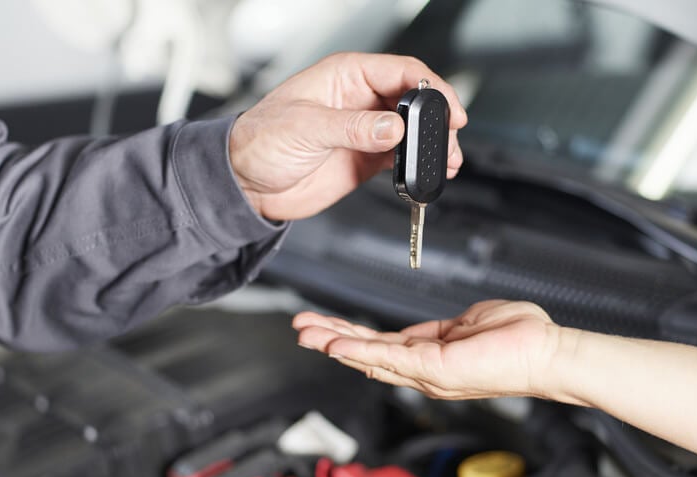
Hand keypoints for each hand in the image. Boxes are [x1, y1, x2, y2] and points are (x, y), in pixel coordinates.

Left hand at [229, 52, 467, 220]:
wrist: (245, 184)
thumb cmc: (259, 141)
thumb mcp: (304, 128)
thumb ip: (351, 127)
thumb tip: (392, 127)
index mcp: (345, 76)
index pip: (401, 71)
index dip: (430, 87)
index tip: (448, 108)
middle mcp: (360, 99)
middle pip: (414, 101)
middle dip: (438, 118)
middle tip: (451, 139)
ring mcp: (365, 129)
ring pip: (413, 130)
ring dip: (432, 145)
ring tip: (446, 161)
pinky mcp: (366, 158)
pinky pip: (401, 157)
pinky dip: (418, 164)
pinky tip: (428, 173)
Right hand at [292, 300, 578, 399]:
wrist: (547, 352)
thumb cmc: (520, 338)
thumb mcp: (471, 323)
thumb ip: (446, 327)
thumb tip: (436, 327)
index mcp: (430, 353)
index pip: (381, 345)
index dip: (350, 334)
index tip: (324, 323)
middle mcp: (424, 368)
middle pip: (367, 353)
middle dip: (331, 339)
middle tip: (300, 328)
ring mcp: (428, 371)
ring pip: (371, 356)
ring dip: (336, 343)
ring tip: (306, 333)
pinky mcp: (436, 367)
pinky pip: (390, 357)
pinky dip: (360, 351)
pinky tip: (336, 345)